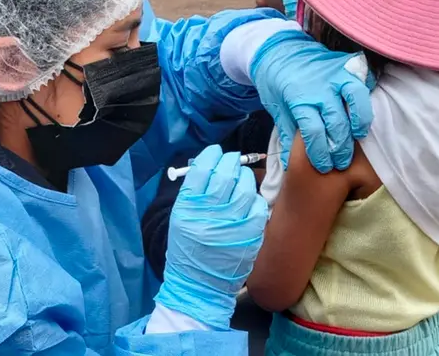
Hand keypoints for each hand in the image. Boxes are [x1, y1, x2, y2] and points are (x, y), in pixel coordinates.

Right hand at [155, 146, 267, 328]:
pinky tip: (248, 201)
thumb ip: (194, 191)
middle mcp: (209, 212)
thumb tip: (212, 165)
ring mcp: (232, 223)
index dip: (212, 155)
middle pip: (226, 172)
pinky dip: (254, 198)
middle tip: (232, 161)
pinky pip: (258, 204)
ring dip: (244, 176)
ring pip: (245, 185)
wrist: (199, 284)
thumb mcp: (180, 217)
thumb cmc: (188, 248)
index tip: (216, 153)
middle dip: (231, 161)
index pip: (203, 168)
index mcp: (188, 206)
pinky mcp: (250, 233)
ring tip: (241, 178)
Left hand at [249, 29, 374, 172]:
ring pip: (357, 99)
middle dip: (341, 147)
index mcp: (299, 98)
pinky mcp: (347, 63)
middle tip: (341, 161)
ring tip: (357, 136)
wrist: (279, 49)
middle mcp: (320, 86)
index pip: (314, 132)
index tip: (323, 166)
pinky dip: (367, 94)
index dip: (320, 153)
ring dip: (360, 121)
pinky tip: (363, 110)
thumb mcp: (276, 108)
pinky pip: (365, 79)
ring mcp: (336, 73)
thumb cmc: (276, 82)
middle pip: (338, 122)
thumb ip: (287, 135)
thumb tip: (290, 164)